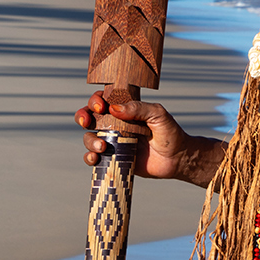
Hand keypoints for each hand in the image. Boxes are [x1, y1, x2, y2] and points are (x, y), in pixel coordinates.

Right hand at [74, 91, 221, 186]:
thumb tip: (113, 108)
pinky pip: (94, 157)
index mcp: (125, 110)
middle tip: (87, 122)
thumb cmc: (170, 133)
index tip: (100, 106)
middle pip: (89, 117)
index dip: (96, 100)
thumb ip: (138, 108)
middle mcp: (115, 124)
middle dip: (82, 116)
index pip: (103, 100)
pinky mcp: (114, 159)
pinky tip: (95, 159)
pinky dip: (89, 157)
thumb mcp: (158, 114)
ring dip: (89, 140)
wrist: (177, 159)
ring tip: (102, 146)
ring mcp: (113, 142)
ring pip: (89, 137)